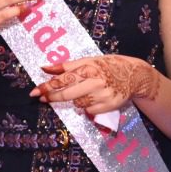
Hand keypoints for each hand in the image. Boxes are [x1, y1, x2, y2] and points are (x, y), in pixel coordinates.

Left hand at [31, 55, 159, 115]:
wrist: (134, 75)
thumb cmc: (109, 65)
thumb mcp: (89, 60)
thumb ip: (67, 66)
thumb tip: (45, 68)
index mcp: (89, 68)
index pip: (64, 79)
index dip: (48, 86)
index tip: (35, 91)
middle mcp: (95, 81)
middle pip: (68, 94)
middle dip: (52, 97)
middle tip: (42, 98)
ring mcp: (102, 95)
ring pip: (78, 103)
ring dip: (75, 100)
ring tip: (84, 92)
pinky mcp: (109, 106)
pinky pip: (89, 111)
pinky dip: (88, 107)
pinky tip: (94, 98)